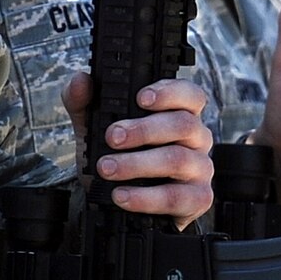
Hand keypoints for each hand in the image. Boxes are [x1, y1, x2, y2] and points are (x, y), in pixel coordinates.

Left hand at [67, 73, 212, 225]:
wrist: (116, 197)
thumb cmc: (118, 154)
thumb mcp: (95, 126)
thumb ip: (84, 101)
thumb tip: (80, 81)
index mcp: (181, 113)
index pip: (190, 94)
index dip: (170, 92)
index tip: (140, 98)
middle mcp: (197, 138)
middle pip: (183, 125)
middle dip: (144, 130)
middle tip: (112, 137)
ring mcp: (200, 168)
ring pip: (177, 160)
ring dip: (137, 164)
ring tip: (107, 168)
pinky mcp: (197, 198)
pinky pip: (175, 197)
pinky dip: (145, 198)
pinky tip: (121, 195)